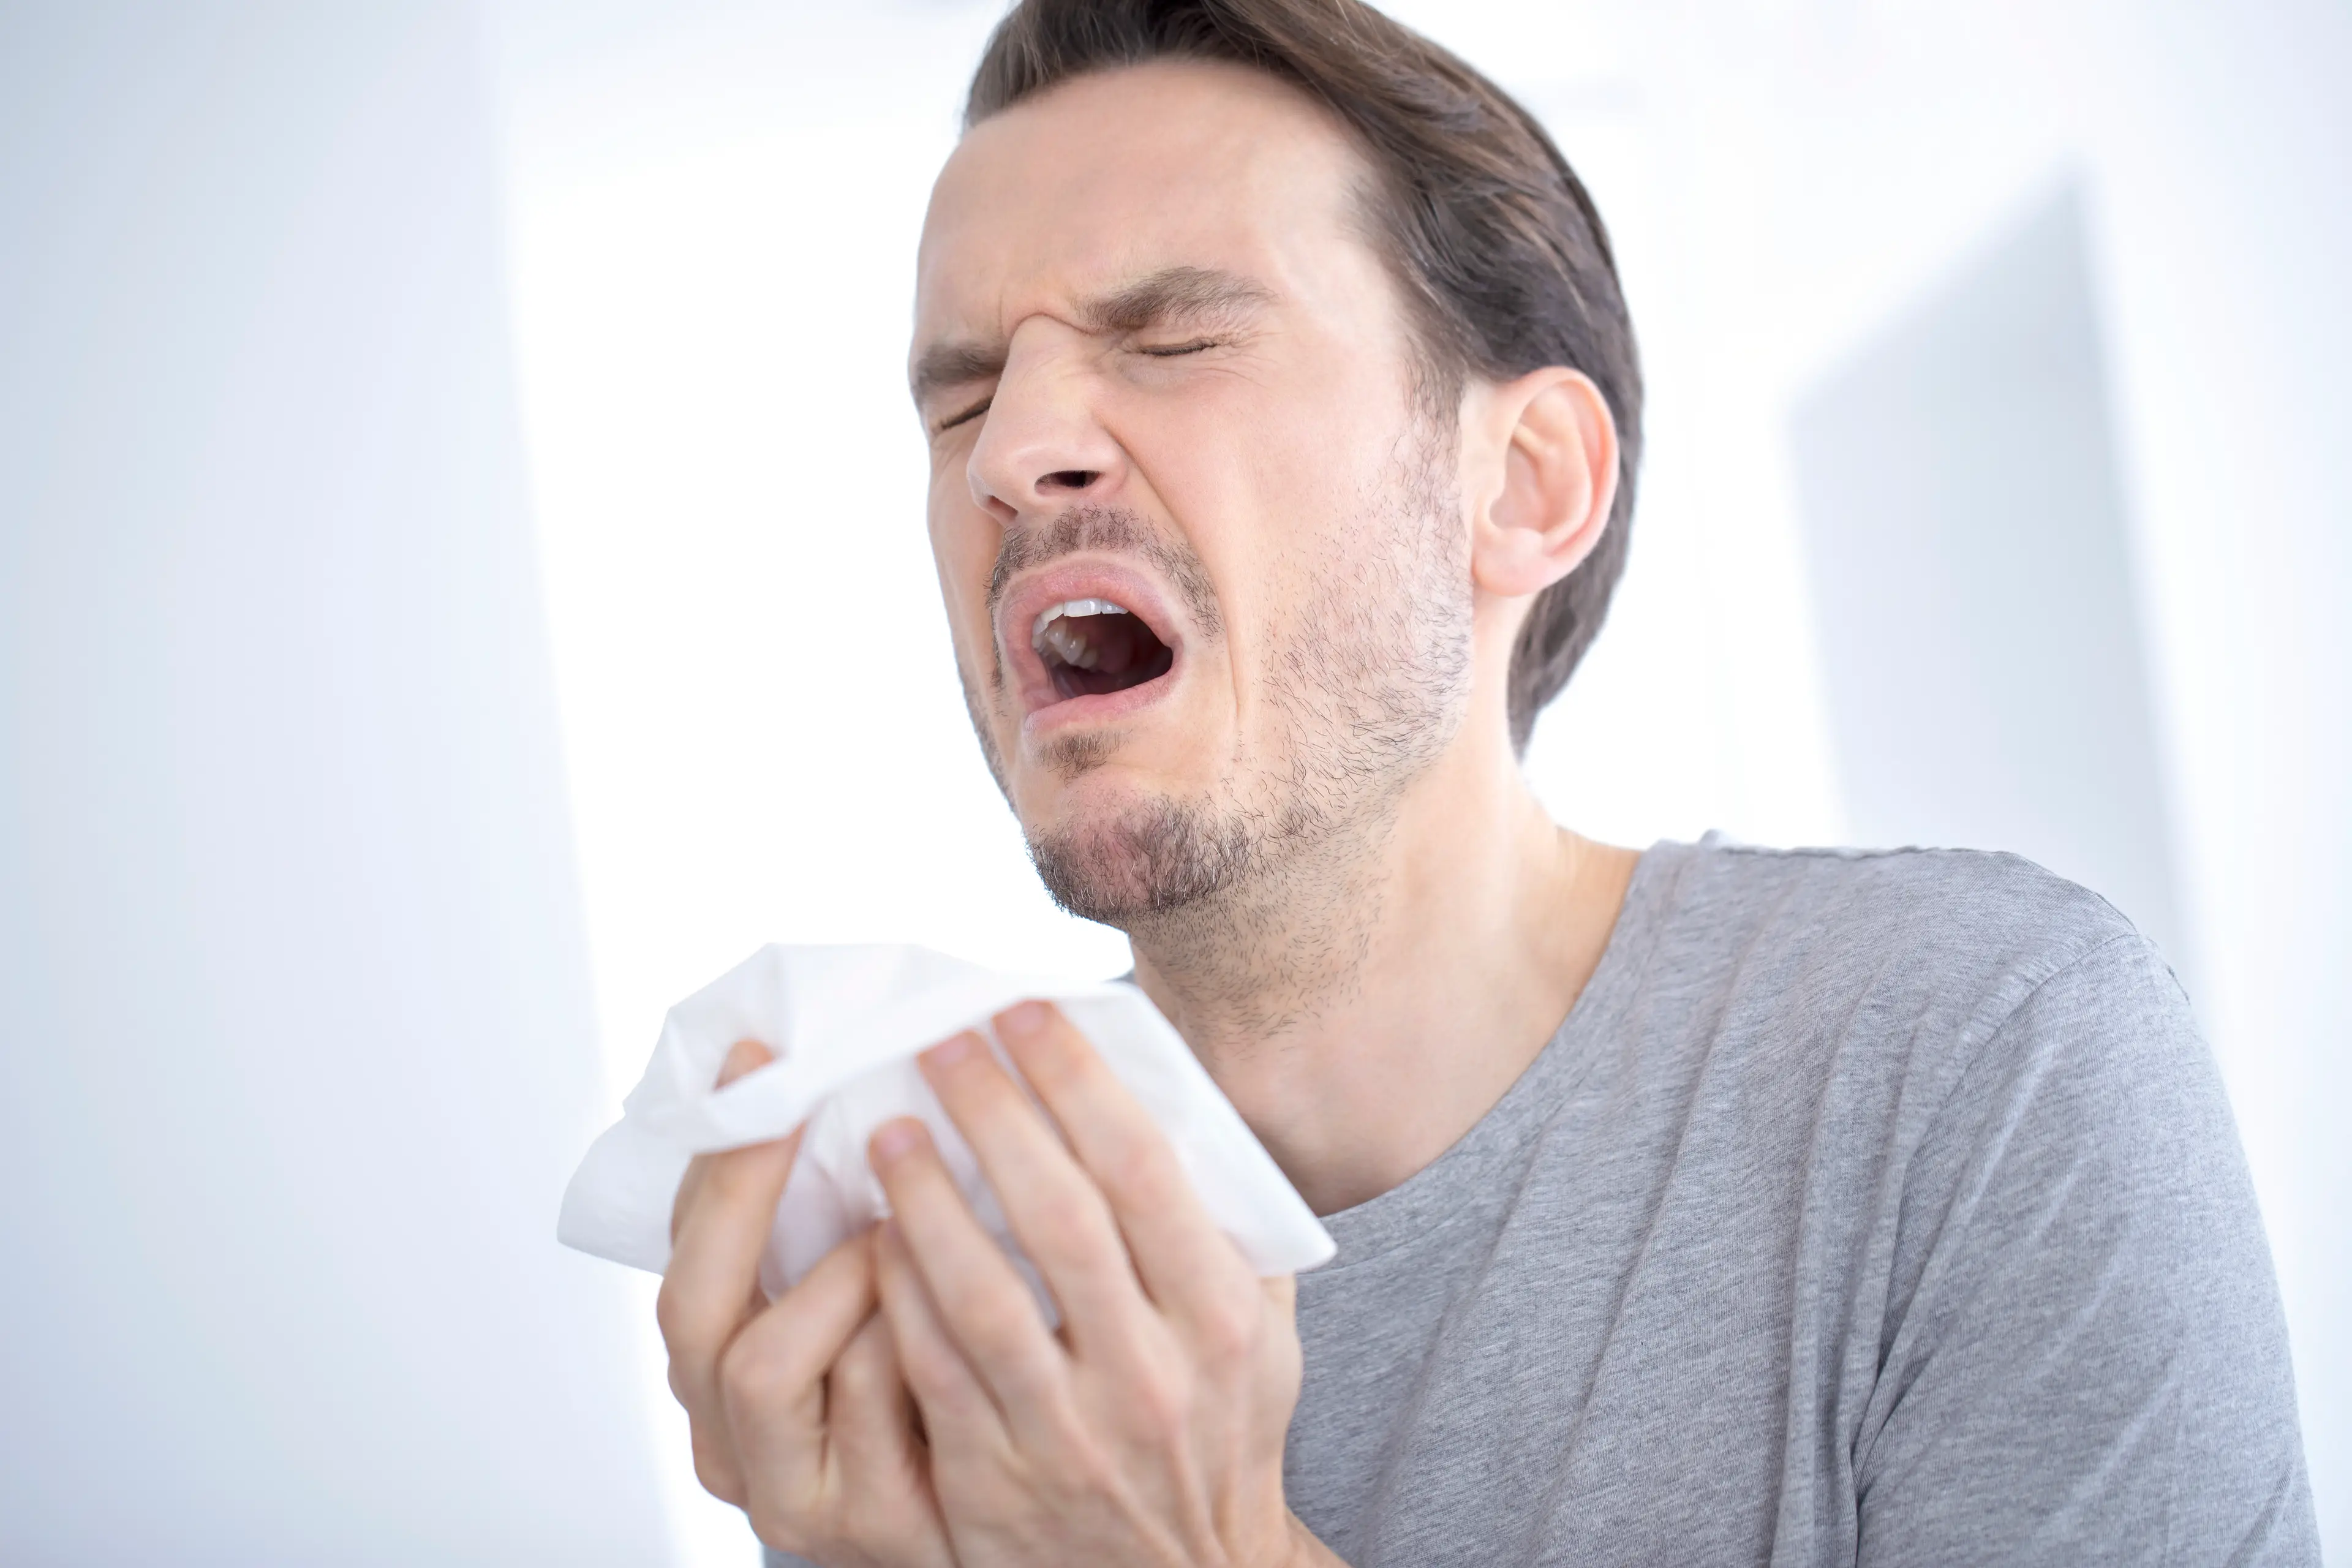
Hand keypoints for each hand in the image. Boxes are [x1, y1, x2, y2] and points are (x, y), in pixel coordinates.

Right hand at [657, 1039, 953, 1567]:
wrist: (1024, 1519)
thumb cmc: (942, 1387)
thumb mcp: (867, 1297)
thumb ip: (832, 1221)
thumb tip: (841, 1078)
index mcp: (718, 1370)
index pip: (682, 1251)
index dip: (716, 1157)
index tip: (757, 1060)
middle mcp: (732, 1438)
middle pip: (691, 1308)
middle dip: (744, 1190)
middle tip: (799, 1103)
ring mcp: (793, 1493)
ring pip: (764, 1364)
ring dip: (839, 1276)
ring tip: (899, 1229)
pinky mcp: (870, 1527)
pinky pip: (866, 1407)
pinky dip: (903, 1339)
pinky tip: (955, 1301)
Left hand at [866, 999, 1344, 1567]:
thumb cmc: (1220, 1427)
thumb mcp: (1263, 1327)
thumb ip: (1229, 1222)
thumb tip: (1170, 1091)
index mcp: (1223, 1320)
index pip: (1144, 1171)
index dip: (1077, 1080)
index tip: (1027, 1013)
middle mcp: (1150, 1377)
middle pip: (1060, 1217)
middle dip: (994, 1115)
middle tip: (941, 1043)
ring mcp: (1067, 1436)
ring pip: (981, 1297)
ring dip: (927, 1200)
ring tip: (890, 1129)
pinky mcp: (992, 1483)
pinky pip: (931, 1373)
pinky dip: (899, 1295)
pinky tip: (875, 1234)